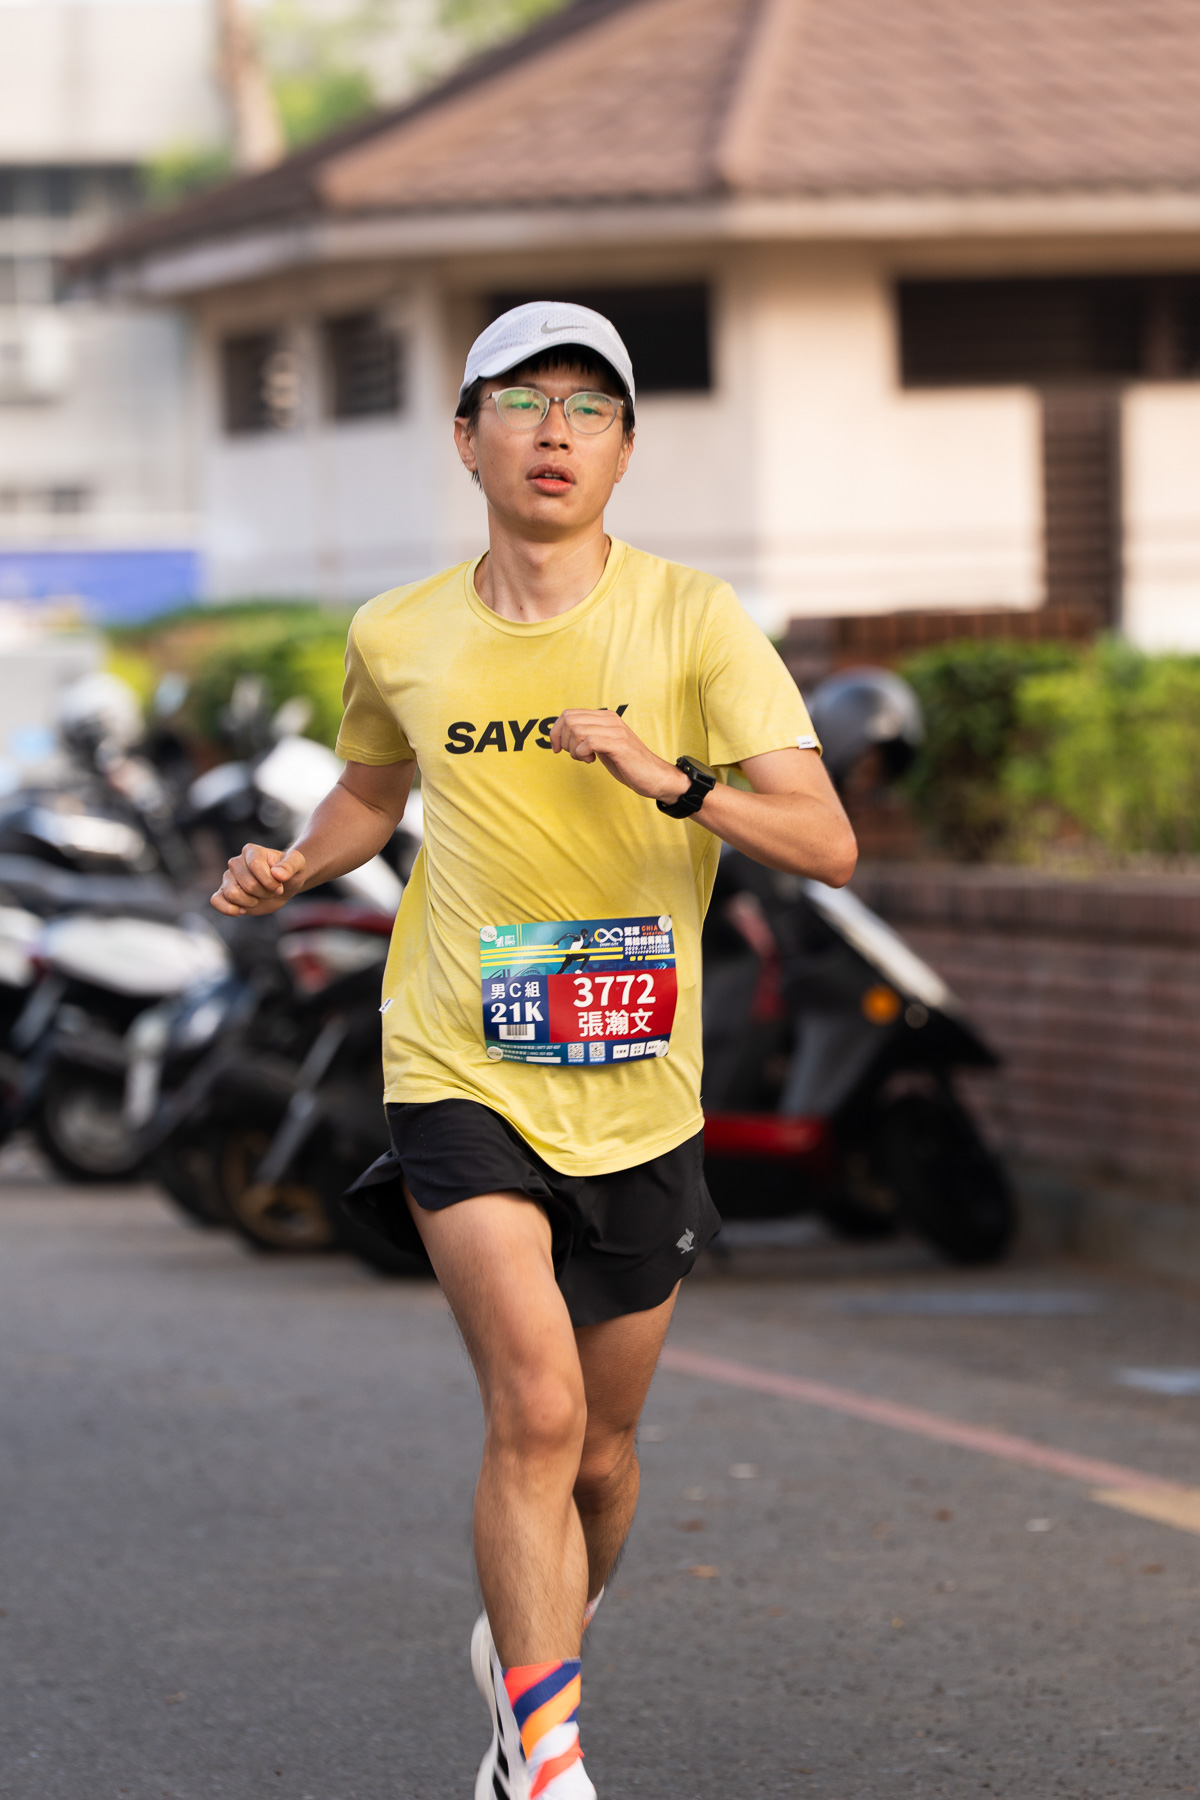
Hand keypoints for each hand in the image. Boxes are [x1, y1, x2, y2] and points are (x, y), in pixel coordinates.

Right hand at [211, 843, 306, 916]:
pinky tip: (243, 910)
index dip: (270, 881)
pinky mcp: (224, 893)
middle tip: (271, 892)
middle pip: (247, 884)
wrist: (283, 887)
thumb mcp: (297, 865)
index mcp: (251, 851)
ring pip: (231, 894)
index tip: (280, 886)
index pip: (255, 866)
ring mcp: (228, 878)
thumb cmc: (289, 873)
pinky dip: (229, 909)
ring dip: (250, 902)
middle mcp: (236, 862)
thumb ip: (290, 866)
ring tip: (258, 898)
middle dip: (264, 893)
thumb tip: (278, 874)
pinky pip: (216, 901)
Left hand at [550, 710, 689, 802]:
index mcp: (605, 717)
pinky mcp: (619, 744)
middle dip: (562, 741)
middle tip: (575, 755)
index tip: (556, 749)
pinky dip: (582, 754)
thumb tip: (562, 735)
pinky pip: (589, 742)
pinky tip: (592, 761)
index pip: (568, 714)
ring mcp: (615, 730)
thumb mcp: (603, 746)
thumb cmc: (627, 764)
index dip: (556, 732)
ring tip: (586, 759)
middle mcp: (610, 719)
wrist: (654, 777)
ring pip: (577, 730)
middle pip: (569, 720)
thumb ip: (587, 736)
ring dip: (574, 750)